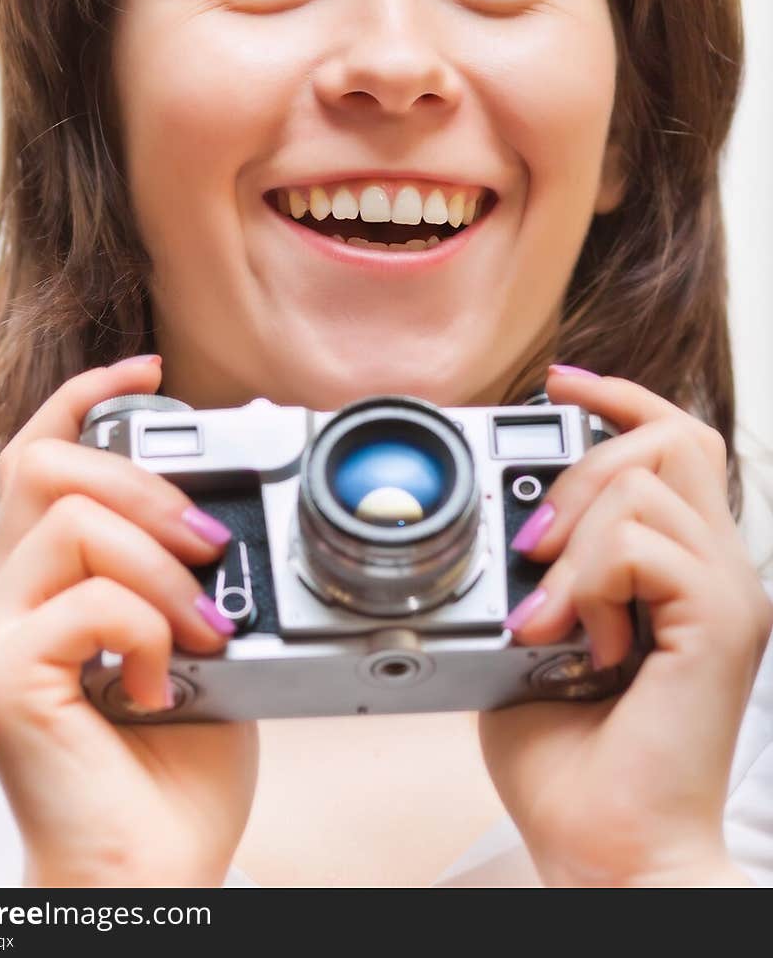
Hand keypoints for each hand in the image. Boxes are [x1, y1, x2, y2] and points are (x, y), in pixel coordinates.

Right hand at [0, 357, 257, 886]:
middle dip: (143, 483)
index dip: (86, 396)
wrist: (149, 871)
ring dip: (158, 567)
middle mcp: (3, 599)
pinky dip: (145, 631)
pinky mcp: (1, 678)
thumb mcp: (196, 640)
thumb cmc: (173, 769)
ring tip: (198, 632)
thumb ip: (186, 574)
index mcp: (42, 582)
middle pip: (44, 465)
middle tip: (206, 544)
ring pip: (70, 522)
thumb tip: (223, 508)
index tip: (150, 370)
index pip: (37, 455)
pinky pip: (84, 602)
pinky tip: (158, 687)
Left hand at [478, 367, 772, 886]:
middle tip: (532, 552)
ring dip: (572, 540)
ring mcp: (728, 594)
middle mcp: (719, 571)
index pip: (677, 443)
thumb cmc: (573, 768)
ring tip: (548, 616)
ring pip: (646, 485)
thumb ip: (536, 577)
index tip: (559, 380)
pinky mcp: (722, 623)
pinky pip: (643, 542)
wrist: (608, 851)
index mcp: (683, 570)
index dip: (620, 397)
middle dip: (580, 466)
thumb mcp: (532, 643)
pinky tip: (575, 636)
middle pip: (672, 438)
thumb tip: (505, 525)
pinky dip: (587, 578)